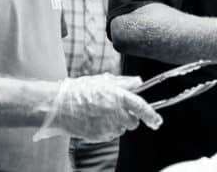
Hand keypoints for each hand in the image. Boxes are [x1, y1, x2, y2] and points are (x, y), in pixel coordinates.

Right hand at [33, 74, 162, 142]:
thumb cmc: (80, 91)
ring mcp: (108, 127)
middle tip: (115, 109)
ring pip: (121, 129)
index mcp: (119, 97)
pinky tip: (95, 120)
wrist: (60, 106)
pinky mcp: (100, 136)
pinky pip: (110, 134)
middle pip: (133, 122)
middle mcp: (116, 113)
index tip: (157, 121)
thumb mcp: (103, 81)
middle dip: (129, 117)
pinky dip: (107, 129)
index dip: (152, 115)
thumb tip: (139, 82)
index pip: (142, 108)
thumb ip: (124, 82)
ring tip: (101, 113)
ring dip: (117, 123)